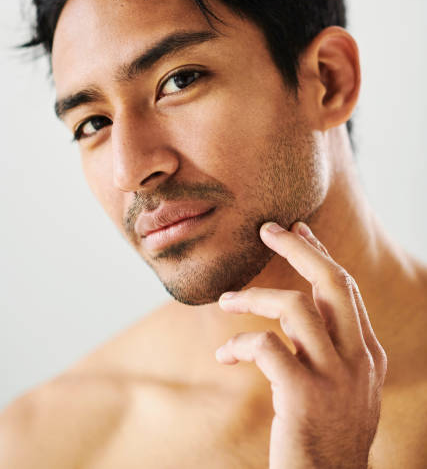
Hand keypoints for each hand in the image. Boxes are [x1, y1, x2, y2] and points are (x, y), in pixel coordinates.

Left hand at [215, 221, 386, 468]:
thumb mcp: (342, 389)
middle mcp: (358, 359)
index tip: (297, 230)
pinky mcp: (304, 396)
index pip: (346, 289)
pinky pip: (267, 347)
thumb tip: (300, 310)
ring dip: (254, 296)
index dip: (319, 254)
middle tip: (267, 229)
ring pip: (296, 306)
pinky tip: (225, 356)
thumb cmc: (327, 438)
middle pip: (332, 282)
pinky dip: (240, 343)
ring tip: (226, 300)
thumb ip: (329, 350)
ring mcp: (335, 377)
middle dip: (299, 248)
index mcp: (367, 353)